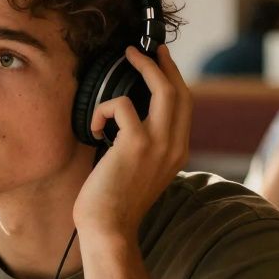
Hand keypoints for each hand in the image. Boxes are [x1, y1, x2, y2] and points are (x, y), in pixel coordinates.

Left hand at [73, 44, 189, 238]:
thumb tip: (128, 121)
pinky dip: (104, 109)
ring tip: (126, 58)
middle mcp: (175, 146)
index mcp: (177, 152)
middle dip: (164, 64)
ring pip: (163, 89)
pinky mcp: (136, 144)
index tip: (162, 63)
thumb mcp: (139, 172)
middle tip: (147, 49)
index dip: (175, 80)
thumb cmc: (114, 203)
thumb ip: (144, 147)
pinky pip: (123, 105)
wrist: (109, 229)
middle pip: (180, 91)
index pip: (184, 107)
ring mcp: (159, 144)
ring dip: (143, 68)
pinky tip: (94, 128)